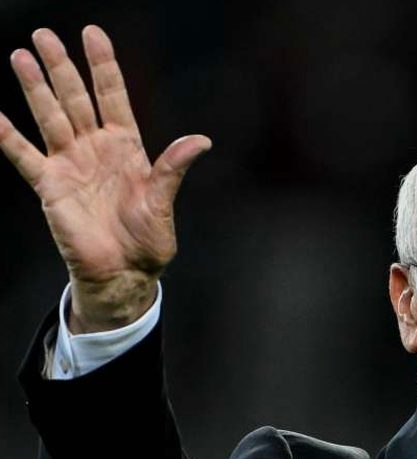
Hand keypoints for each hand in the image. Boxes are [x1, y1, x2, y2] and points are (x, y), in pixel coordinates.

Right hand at [0, 26, 209, 332]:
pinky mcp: (50, 185)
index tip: (93, 34)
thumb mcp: (163, 200)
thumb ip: (173, 167)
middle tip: (44, 34)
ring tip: (20, 56)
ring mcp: (70, 164)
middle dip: (60, 66)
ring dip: (35, 88)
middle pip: (75, 98)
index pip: (112, 96)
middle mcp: (95, 148)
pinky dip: (7, 136)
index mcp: (127, 146)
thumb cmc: (148, 239)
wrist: (125, 272)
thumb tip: (201, 140)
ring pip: (49, 116)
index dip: (103, 66)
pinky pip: (23, 155)